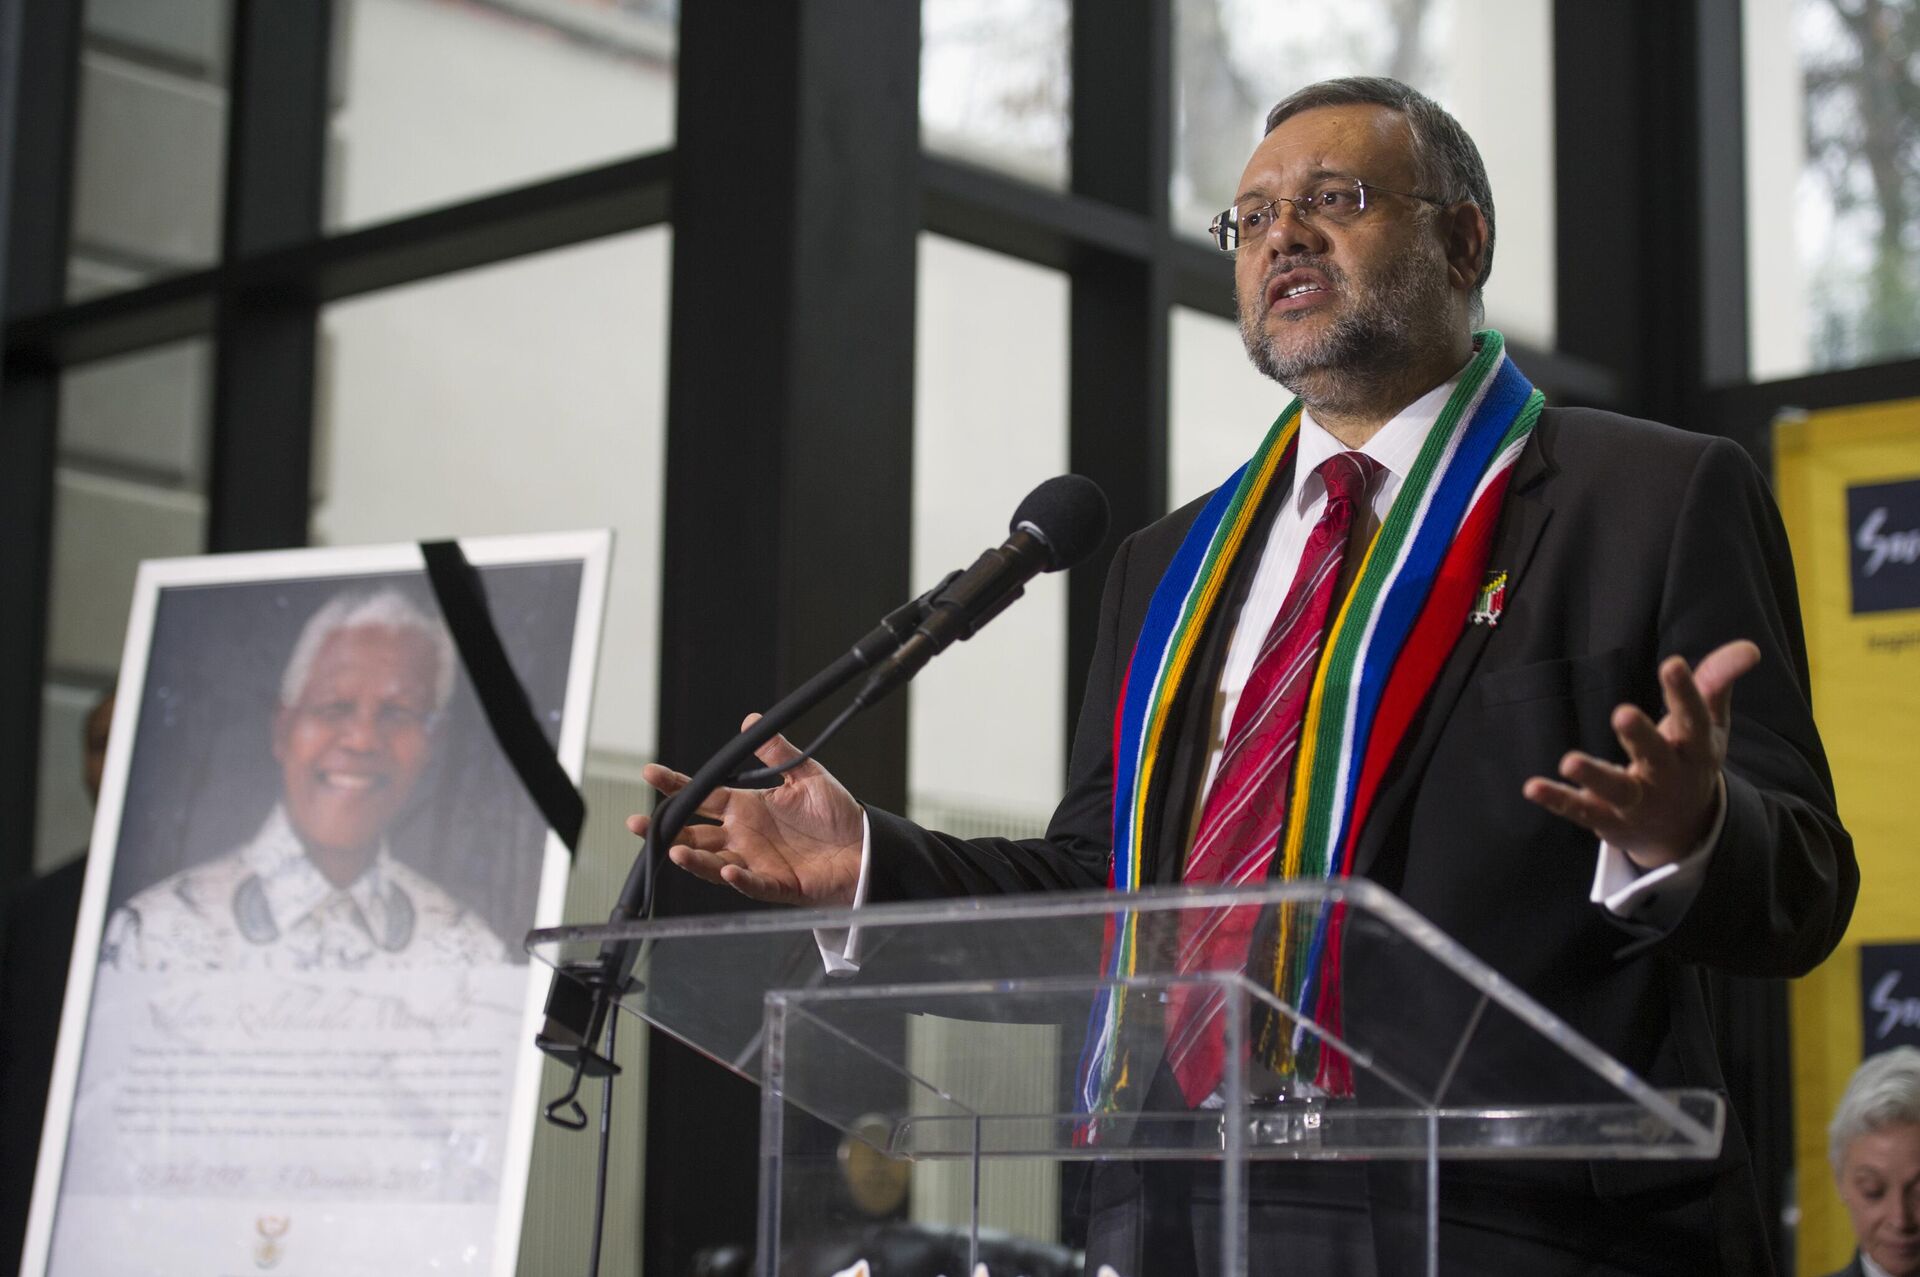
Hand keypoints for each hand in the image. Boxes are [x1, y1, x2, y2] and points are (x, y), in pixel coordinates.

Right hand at [627, 714, 865, 906]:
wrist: (866, 846)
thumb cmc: (836, 813)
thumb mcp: (807, 774)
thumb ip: (778, 752)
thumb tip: (751, 721)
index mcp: (747, 808)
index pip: (702, 796)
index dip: (676, 786)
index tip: (650, 774)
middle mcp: (744, 836)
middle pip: (694, 834)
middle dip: (666, 830)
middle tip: (638, 823)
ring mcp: (757, 861)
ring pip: (713, 862)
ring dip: (693, 859)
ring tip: (673, 851)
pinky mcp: (777, 884)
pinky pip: (752, 883)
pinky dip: (739, 878)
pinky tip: (728, 870)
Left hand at [1522, 639, 1759, 868]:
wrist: (1685, 829)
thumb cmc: (1691, 759)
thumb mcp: (1709, 724)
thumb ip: (1718, 682)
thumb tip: (1750, 648)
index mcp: (1695, 749)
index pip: (1693, 719)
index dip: (1684, 692)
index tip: (1673, 663)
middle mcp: (1668, 776)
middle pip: (1655, 756)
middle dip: (1640, 736)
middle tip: (1622, 713)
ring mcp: (1638, 801)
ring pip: (1617, 789)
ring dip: (1594, 776)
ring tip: (1568, 761)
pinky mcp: (1609, 819)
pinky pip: (1582, 810)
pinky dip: (1558, 800)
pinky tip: (1532, 787)